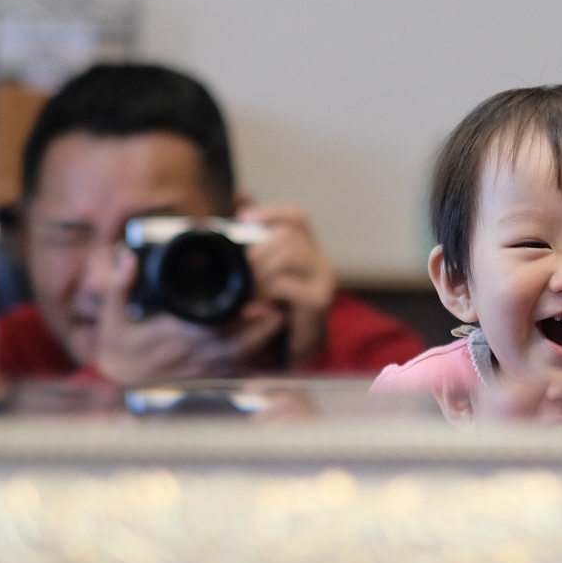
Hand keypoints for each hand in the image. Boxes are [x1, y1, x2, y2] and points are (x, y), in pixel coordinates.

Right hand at [90, 245, 288, 384]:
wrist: (119, 379)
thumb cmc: (119, 344)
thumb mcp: (113, 313)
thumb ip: (120, 284)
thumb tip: (127, 256)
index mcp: (168, 337)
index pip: (206, 327)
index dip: (233, 315)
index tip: (251, 297)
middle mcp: (188, 356)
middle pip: (234, 344)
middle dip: (259, 325)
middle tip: (275, 302)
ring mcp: (199, 371)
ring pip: (240, 358)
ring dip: (262, 338)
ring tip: (277, 315)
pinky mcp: (206, 379)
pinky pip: (237, 370)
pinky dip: (255, 356)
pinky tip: (266, 339)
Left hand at [237, 204, 336, 369]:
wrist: (291, 359)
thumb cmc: (272, 319)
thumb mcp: (258, 282)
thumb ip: (252, 251)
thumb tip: (239, 203)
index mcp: (306, 253)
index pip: (296, 219)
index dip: (273, 213)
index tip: (243, 217)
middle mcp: (319, 262)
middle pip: (286, 236)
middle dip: (257, 253)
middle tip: (241, 278)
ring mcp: (322, 281)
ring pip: (287, 253)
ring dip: (260, 272)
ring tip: (251, 294)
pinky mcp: (317, 302)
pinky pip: (285, 284)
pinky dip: (266, 292)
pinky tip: (260, 306)